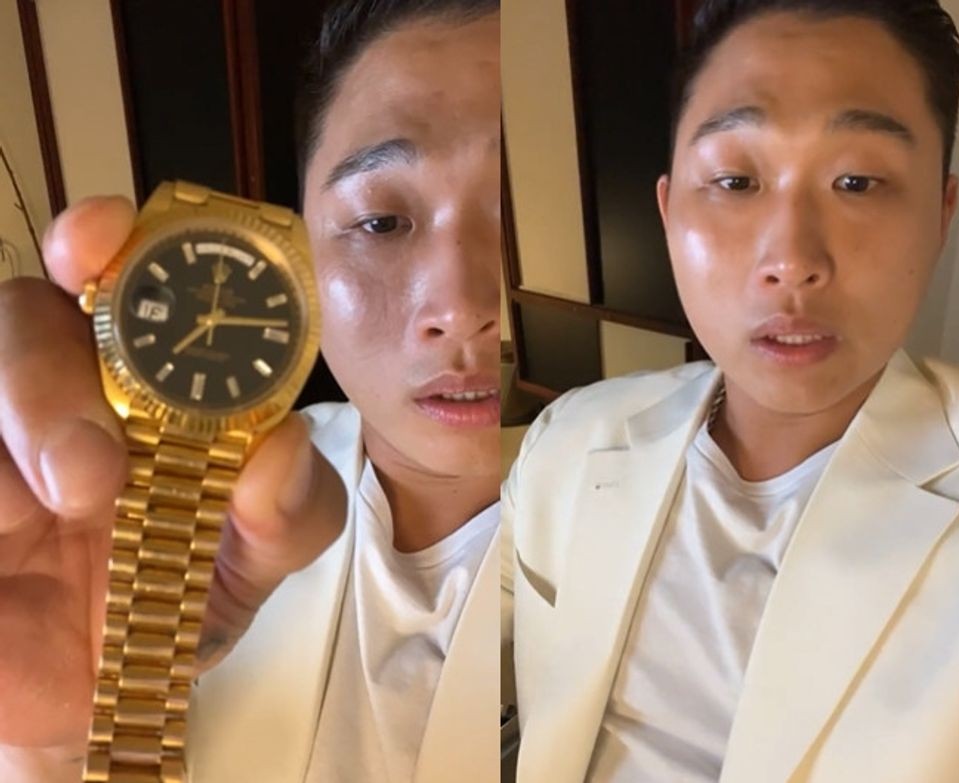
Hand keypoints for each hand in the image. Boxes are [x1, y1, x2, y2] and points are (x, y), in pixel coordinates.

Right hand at [0, 197, 346, 757]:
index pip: (106, 277)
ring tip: (57, 515)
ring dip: (12, 434)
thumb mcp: (261, 553)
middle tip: (91, 474)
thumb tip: (281, 448)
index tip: (99, 240)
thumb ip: (293, 505)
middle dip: (44, 380)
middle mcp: (55, 391)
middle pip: (17, 319)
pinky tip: (9, 538)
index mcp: (137, 380)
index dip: (96, 239)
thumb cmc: (182, 595)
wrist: (110, 689)